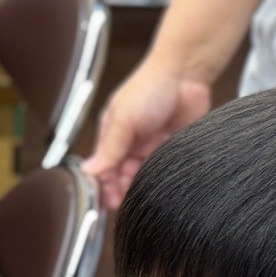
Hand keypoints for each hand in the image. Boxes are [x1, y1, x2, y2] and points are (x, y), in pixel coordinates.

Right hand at [85, 65, 213, 209]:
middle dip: (122, 190)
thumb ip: (110, 147)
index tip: (108, 201)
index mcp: (113, 135)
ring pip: (143, 177)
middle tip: (126, 202)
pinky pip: (164, 171)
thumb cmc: (150, 87)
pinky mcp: (172, 150)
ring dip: (141, 186)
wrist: (186, 74)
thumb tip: (89, 171)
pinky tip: (161, 185)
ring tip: (143, 194)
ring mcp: (152, 148)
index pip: (103, 167)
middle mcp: (131, 144)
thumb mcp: (124, 118)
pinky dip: (161, 179)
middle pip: (122, 176)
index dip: (104, 185)